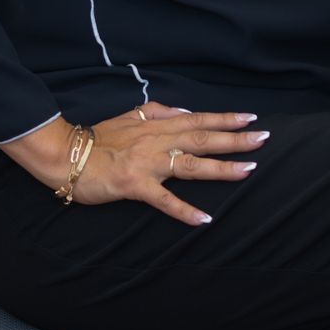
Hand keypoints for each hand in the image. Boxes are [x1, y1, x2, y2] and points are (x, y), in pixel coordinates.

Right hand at [66, 101, 268, 226]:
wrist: (67, 154)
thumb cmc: (98, 138)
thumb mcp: (129, 116)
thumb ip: (157, 111)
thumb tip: (185, 111)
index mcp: (156, 125)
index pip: (198, 119)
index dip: (225, 118)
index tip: (251, 117)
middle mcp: (157, 141)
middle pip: (202, 138)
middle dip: (234, 139)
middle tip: (263, 139)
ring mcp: (147, 163)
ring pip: (190, 164)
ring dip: (220, 168)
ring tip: (247, 171)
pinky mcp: (135, 185)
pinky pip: (164, 200)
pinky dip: (184, 210)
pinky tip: (204, 219)